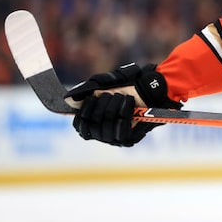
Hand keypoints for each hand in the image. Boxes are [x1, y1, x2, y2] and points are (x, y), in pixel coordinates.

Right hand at [65, 63, 180, 146]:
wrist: (153, 86)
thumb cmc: (130, 83)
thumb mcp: (106, 81)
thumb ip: (87, 88)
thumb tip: (67, 99)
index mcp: (94, 119)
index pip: (79, 125)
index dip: (81, 113)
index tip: (90, 98)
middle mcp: (102, 131)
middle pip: (90, 125)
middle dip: (100, 106)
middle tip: (112, 94)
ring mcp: (114, 137)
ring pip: (103, 130)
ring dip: (112, 109)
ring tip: (122, 97)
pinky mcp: (128, 140)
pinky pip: (119, 133)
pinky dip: (123, 115)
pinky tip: (129, 103)